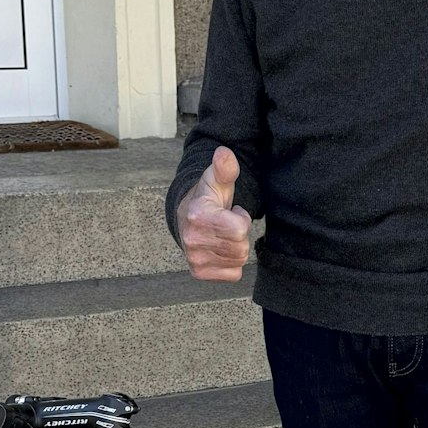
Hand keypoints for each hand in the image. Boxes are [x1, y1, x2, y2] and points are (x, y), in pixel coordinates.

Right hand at [177, 146, 252, 281]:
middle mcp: (192, 240)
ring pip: (238, 261)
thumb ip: (225, 168)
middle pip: (241, 248)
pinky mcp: (198, 272)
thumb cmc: (207, 198)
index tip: (232, 211)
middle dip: (240, 235)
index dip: (241, 218)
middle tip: (227, 224)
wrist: (185, 218)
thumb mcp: (217, 180)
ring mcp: (194, 259)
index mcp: (198, 216)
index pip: (239, 230)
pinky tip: (220, 249)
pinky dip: (232, 263)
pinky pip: (233, 274)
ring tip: (223, 234)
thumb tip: (224, 153)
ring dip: (236, 248)